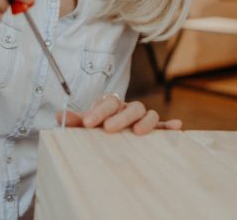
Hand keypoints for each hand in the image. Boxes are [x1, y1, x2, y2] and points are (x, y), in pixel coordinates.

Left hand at [56, 93, 181, 134]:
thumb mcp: (85, 124)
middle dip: (120, 117)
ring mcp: (142, 118)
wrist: (107, 132)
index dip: (99, 111)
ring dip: (145, 121)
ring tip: (139, 132)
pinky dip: (169, 126)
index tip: (88, 123)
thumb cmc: (97, 126)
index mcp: (112, 104)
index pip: (108, 102)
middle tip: (108, 129)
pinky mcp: (154, 129)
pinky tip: (176, 127)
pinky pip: (164, 125)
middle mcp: (128, 108)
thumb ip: (74, 120)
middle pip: (131, 106)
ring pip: (148, 113)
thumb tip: (60, 116)